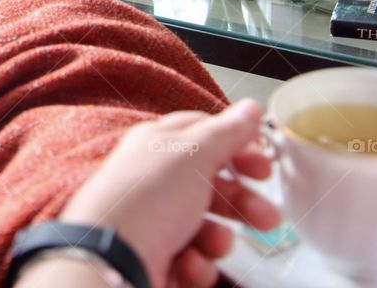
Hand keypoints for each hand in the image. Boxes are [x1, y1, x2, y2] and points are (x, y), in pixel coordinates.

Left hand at [58, 99, 279, 287]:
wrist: (109, 262)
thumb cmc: (142, 202)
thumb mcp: (193, 154)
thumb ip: (226, 132)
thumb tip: (249, 109)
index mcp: (157, 147)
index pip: (204, 137)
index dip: (238, 148)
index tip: (264, 166)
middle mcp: (153, 183)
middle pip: (211, 186)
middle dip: (243, 203)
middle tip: (267, 217)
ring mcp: (153, 223)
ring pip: (206, 228)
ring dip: (218, 238)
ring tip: (214, 243)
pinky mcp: (156, 259)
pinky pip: (193, 261)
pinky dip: (196, 265)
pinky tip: (187, 262)